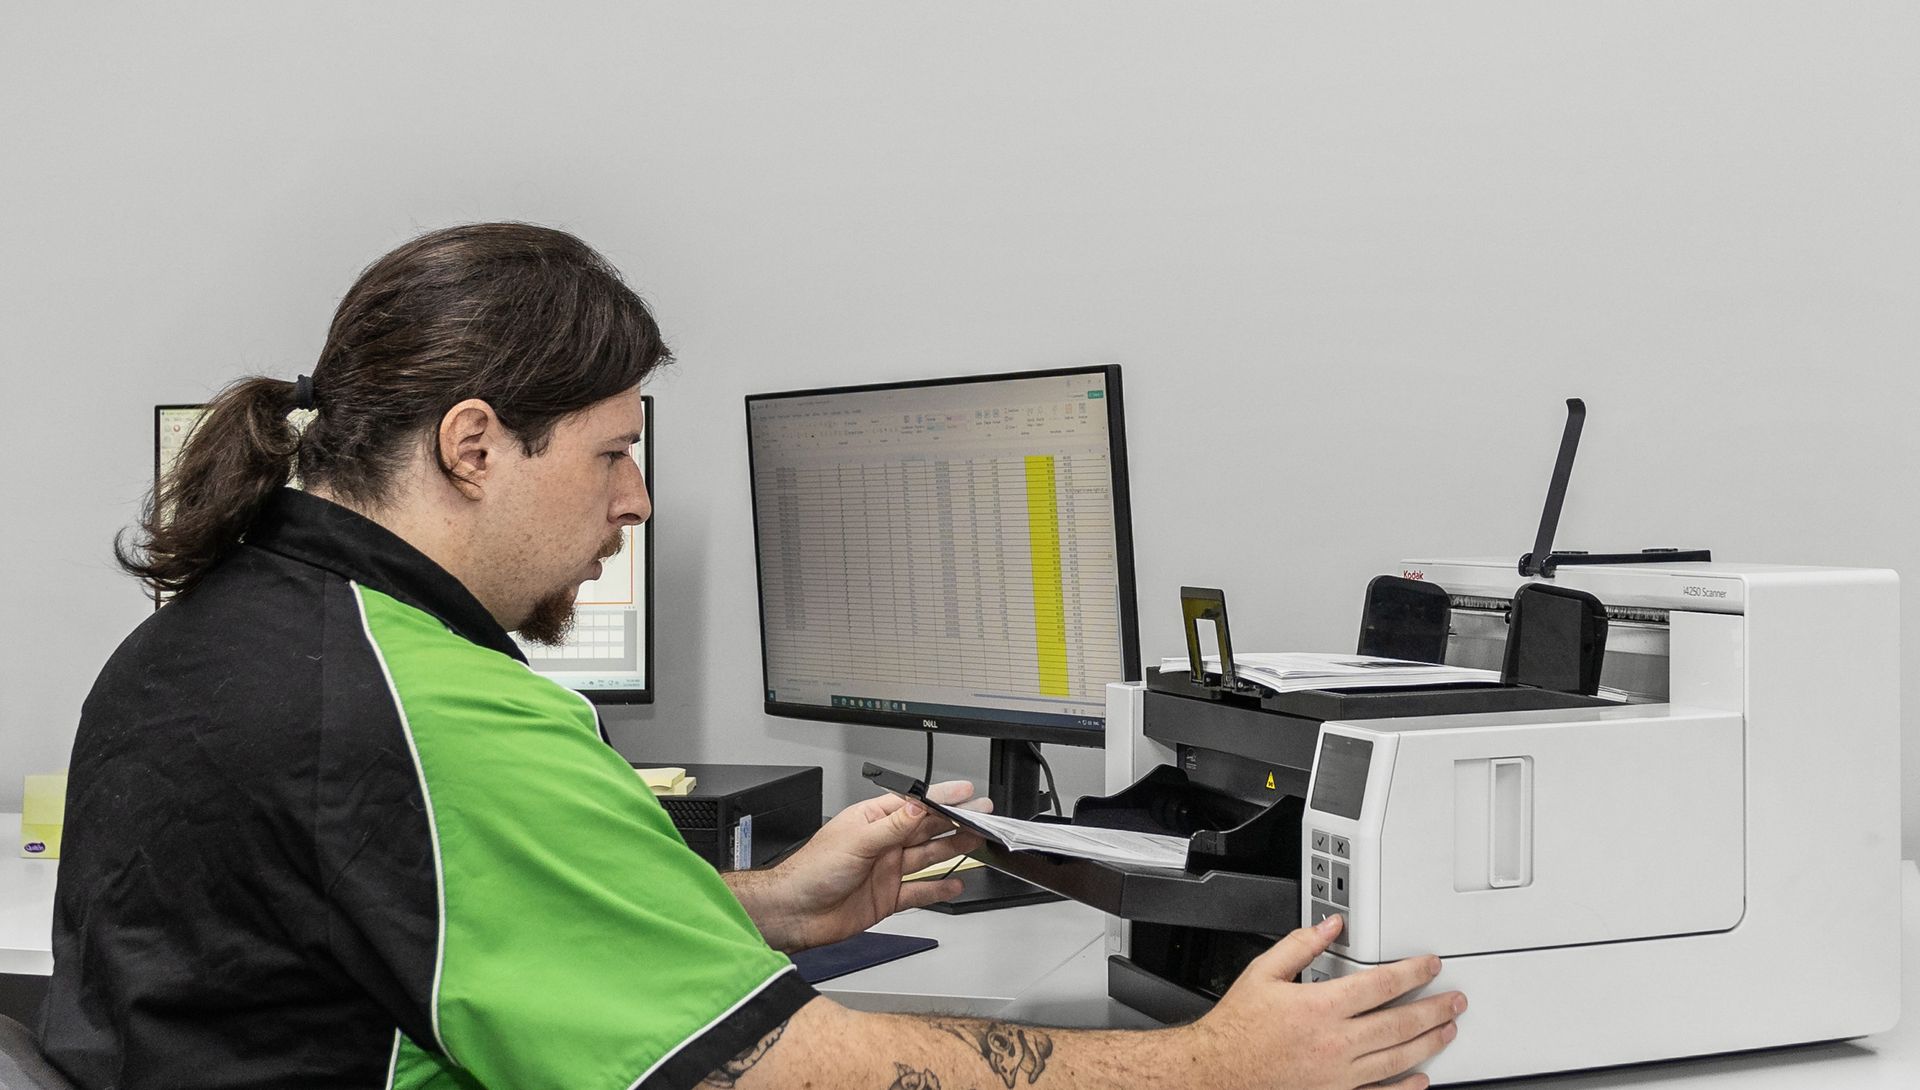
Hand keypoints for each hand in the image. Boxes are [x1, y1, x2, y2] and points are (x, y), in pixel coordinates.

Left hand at [741, 781, 988, 952]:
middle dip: (955, 821)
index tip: (965, 791)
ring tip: (977, 842)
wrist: (795, 913)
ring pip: (927, 857)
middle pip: (926, 829)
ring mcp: (887, 870)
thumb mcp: (856, 841)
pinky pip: (919, 891)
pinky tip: (954, 884)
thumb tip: (919, 806)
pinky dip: (938, 888)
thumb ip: (892, 826)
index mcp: (872, 820)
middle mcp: (882, 843)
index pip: (914, 804)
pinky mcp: (887, 897)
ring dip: (952, 849)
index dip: (941, 797)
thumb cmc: (811, 871)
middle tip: (982, 815)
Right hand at [1182, 914, 1463, 1089]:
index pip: (1381, 984)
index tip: (1430, 966)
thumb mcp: (1263, 973)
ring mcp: (1337, 1074)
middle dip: (1434, 1010)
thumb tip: (1330, 926)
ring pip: (1397, 1059)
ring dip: (1428, 1044)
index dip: (1412, 972)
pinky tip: (1421, 1080)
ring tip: (1447, 1031)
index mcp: (1319, 1006)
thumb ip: (1300, 945)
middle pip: (1399, 1023)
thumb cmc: (1237, 1027)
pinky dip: (1404, 1088)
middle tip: (1455, 1001)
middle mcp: (1334, 1042)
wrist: (1217, 1072)